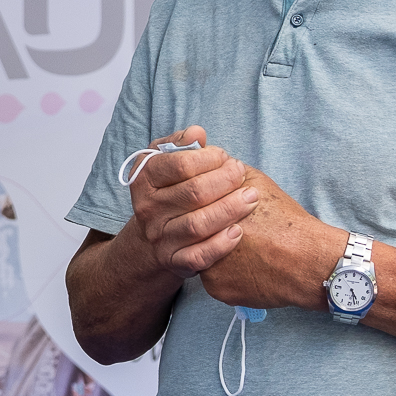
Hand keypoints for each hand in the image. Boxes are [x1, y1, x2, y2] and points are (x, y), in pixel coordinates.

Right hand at [122, 126, 258, 276]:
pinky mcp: (173, 261)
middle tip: (242, 173)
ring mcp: (159, 237)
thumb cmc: (170, 191)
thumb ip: (180, 144)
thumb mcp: (166, 162)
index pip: (179, 164)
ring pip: (198, 224)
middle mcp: (147, 209)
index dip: (209, 158)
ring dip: (231, 209)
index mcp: (143, 180)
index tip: (224, 157)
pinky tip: (238, 231)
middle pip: (193, 193)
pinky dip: (221, 244)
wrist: (155, 235)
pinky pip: (199, 256)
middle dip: (226, 180)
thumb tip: (197, 134)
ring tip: (251, 197)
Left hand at [198, 165, 345, 310]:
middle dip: (205, 226)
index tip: (216, 206)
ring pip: (199, 256)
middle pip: (189, 231)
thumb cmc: (285, 221)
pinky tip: (247, 266)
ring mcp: (206, 266)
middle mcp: (200, 239)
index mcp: (208, 210)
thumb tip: (206, 160)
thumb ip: (226, 173)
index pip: (188, 205)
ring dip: (213, 249)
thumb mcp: (257, 184)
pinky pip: (214, 279)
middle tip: (230, 227)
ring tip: (242, 246)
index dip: (203, 204)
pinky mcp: (216, 289)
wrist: (309, 263)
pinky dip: (228, 272)